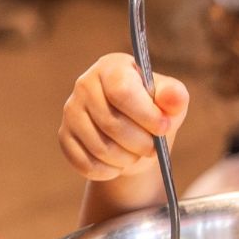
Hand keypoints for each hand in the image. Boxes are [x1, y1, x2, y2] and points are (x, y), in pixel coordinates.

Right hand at [58, 52, 189, 181]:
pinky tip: (120, 163)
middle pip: (111, 123)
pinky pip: (86, 163)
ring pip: (100, 147)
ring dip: (127, 159)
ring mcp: (71, 110)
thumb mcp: (171, 103)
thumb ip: (174, 97)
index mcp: (113, 68)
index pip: (122, 91)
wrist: (136, 137)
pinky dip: (110, 171)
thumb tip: (174, 97)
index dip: (146, 114)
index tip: (164, 128)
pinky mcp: (65, 136)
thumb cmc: (155, 113)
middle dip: (140, 142)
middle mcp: (86, 84)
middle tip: (153, 148)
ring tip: (138, 154)